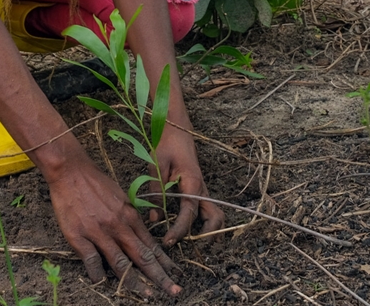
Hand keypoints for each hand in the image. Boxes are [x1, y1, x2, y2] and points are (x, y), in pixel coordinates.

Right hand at [46, 156, 183, 296]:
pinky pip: (92, 261)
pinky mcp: (79, 237)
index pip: (151, 245)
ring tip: (147, 295)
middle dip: (160, 276)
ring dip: (135, 282)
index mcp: (129, 216)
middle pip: (142, 257)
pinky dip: (97, 274)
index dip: (164, 262)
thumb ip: (130, 217)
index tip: (175, 275)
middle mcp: (118, 226)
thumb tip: (141, 234)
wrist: (71, 172)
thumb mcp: (121, 197)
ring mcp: (99, 233)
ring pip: (120, 263)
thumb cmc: (96, 183)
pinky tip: (101, 282)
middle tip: (174, 291)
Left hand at [148, 126, 224, 245]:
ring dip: (205, 230)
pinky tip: (180, 225)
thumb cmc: (166, 143)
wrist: (176, 127)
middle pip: (215, 219)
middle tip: (182, 243)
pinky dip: (199, 221)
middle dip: (205, 235)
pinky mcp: (197, 190)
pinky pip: (204, 210)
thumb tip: (154, 219)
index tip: (168, 242)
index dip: (179, 230)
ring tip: (183, 238)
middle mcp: (202, 189)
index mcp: (192, 183)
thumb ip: (156, 191)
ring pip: (213, 215)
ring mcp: (202, 190)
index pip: (189, 213)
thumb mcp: (157, 165)